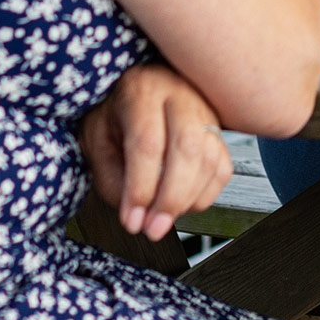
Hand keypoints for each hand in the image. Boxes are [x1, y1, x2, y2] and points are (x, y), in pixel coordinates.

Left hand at [77, 62, 232, 240]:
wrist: (135, 90)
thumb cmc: (113, 115)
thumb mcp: (96, 140)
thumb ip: (112, 177)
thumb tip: (138, 214)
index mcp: (142, 91)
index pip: (147, 142)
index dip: (140, 188)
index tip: (132, 221)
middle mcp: (179, 93)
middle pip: (187, 147)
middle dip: (171, 197)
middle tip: (154, 229)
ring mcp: (204, 110)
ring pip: (210, 158)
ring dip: (188, 199)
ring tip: (163, 219)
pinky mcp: (219, 129)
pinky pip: (223, 167)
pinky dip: (207, 194)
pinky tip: (184, 203)